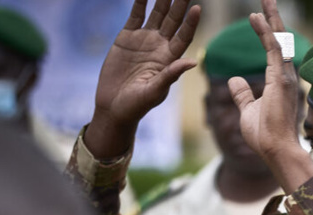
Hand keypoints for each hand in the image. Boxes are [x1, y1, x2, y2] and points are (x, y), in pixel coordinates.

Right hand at [86, 0, 200, 158]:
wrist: (114, 107)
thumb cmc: (138, 105)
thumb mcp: (155, 91)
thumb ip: (171, 75)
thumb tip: (192, 62)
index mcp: (170, 59)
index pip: (184, 36)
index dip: (191, 22)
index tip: (198, 8)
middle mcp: (160, 46)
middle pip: (173, 20)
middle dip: (179, 4)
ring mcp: (144, 40)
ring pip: (157, 14)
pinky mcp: (126, 38)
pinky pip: (135, 15)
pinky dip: (140, 2)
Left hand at [228, 0, 312, 192]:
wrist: (275, 151)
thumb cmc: (264, 136)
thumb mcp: (248, 110)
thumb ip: (242, 94)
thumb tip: (234, 79)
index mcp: (279, 82)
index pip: (273, 50)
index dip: (266, 32)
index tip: (257, 17)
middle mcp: (286, 76)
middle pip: (279, 40)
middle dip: (273, 18)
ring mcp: (286, 77)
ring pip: (279, 40)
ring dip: (271, 19)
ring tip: (265, 0)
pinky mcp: (281, 80)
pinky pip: (274, 50)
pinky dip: (267, 32)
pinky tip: (258, 17)